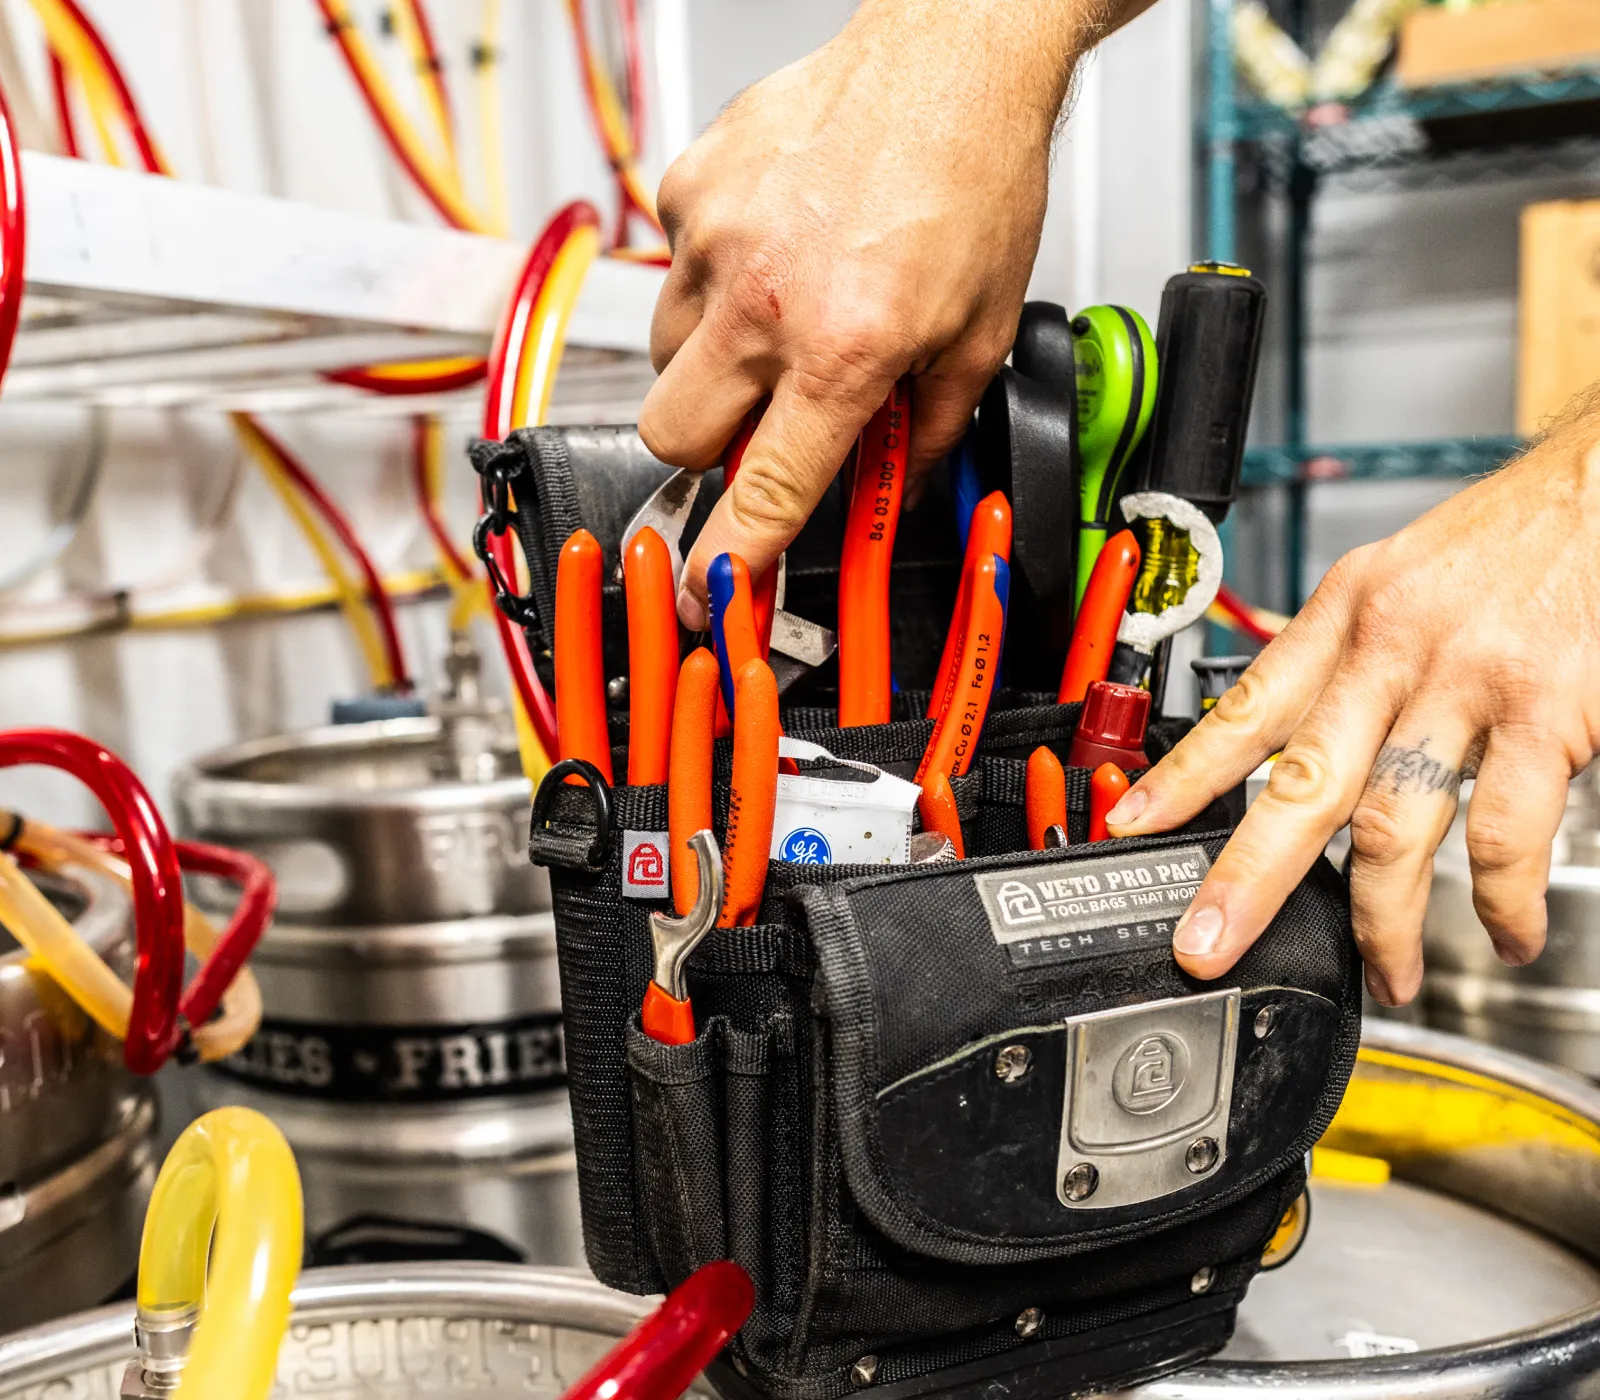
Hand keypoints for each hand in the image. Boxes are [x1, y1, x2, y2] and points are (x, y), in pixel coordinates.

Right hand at [638, 0, 1124, 628]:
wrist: (949, 58)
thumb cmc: (972, 180)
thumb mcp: (978, 336)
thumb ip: (921, 431)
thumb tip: (884, 489)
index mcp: (843, 349)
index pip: (764, 489)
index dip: (728, 556)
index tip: (703, 588)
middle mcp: (765, 298)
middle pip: (669, 433)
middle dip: (706, 449)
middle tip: (758, 420)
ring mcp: (714, 239)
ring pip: (664, 352)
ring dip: (709, 361)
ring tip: (777, 315)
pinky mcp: (688, 188)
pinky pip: (673, 267)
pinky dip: (714, 276)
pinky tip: (773, 245)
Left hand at [1105, 417, 1599, 1004]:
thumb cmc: (1513, 539)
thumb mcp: (1400, 578)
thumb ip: (1350, 657)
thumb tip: (1303, 736)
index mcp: (1346, 614)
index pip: (1244, 708)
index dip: (1182, 776)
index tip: (1132, 827)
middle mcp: (1391, 646)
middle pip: (1299, 782)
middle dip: (1247, 877)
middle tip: (1210, 941)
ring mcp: (1466, 681)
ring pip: (1395, 825)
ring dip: (1386, 920)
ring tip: (1390, 974)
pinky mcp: (1548, 711)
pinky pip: (1506, 832)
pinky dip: (1501, 900)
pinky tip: (1506, 931)